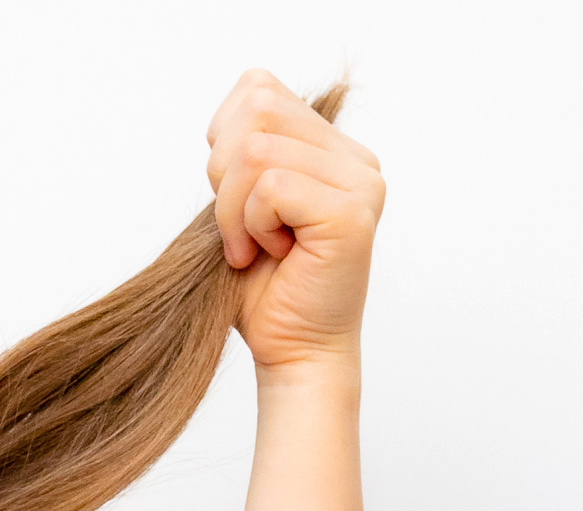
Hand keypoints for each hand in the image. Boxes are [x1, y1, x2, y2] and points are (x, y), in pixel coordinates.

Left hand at [204, 70, 383, 372]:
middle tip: (239, 228)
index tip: (234, 199)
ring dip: (232, 209)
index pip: (258, 88)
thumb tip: (228, 117)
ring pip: (255, 150)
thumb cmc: (262, 289)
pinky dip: (250, 226)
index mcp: (332, 147)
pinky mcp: (351, 213)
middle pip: (255, 108)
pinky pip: (270, 188)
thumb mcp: (239, 204)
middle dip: (222, 174)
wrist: (291, 351)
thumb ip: (243, 150)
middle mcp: (356, 158)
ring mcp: (360, 182)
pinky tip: (270, 255)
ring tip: (253, 245)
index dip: (222, 140)